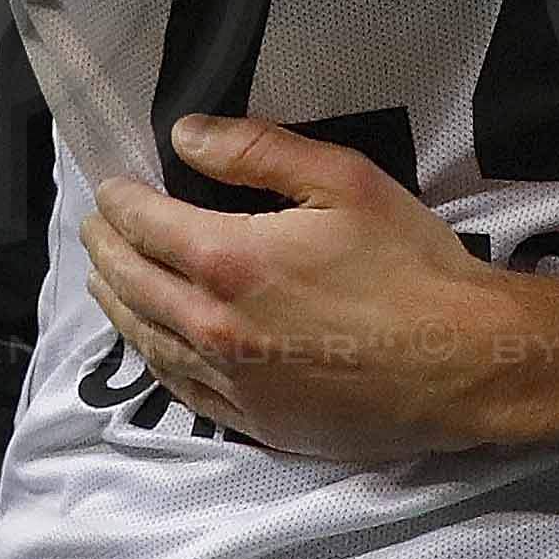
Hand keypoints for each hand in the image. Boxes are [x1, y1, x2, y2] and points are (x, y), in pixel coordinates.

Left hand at [85, 119, 558, 463]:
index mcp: (228, 261)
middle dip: (105, 247)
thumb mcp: (342, 180)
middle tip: (95, 224)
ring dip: (116, 302)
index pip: (143, 224)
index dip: (118, 199)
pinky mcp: (255, 422)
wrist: (463, 362)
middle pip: (131, 283)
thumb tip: (184, 136)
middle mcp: (212, 328)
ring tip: (104, 278)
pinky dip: (151, 356)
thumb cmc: (409, 263)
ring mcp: (230, 384)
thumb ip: (255, 151)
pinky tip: (150, 343)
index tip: (109, 184)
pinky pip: (179, 389)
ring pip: (145, 340)